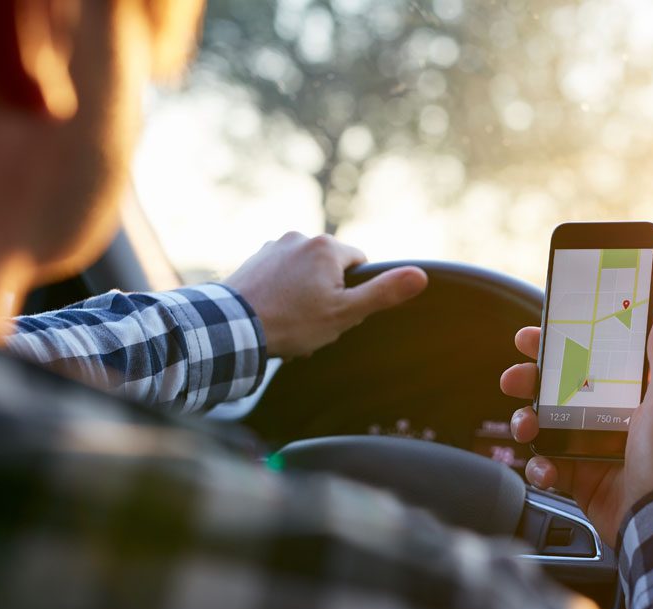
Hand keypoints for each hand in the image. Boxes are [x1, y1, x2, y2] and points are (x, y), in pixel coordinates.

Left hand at [225, 232, 427, 357]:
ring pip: (306, 274)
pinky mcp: (255, 260)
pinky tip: (275, 315)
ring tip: (291, 322)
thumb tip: (421, 275)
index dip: (354, 292)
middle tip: (313, 323)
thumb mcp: (345, 313)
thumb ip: (383, 292)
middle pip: (332, 269)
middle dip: (328, 295)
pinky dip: (283, 294)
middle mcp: (300, 237)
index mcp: (326, 246)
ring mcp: (274, 247)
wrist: (231, 328)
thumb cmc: (292, 322)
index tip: (338, 312)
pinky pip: (282, 275)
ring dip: (305, 296)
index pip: (360, 265)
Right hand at [500, 314, 652, 545]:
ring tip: (524, 426)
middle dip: (532, 383)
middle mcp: (615, 421)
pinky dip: (540, 467)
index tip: (537, 337)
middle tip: (514, 380)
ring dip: (528, 422)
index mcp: (637, 398)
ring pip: (548, 426)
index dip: (565, 346)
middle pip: (563, 391)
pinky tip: (544, 468)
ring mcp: (595, 450)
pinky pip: (549, 467)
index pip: (596, 361)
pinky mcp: (582, 480)